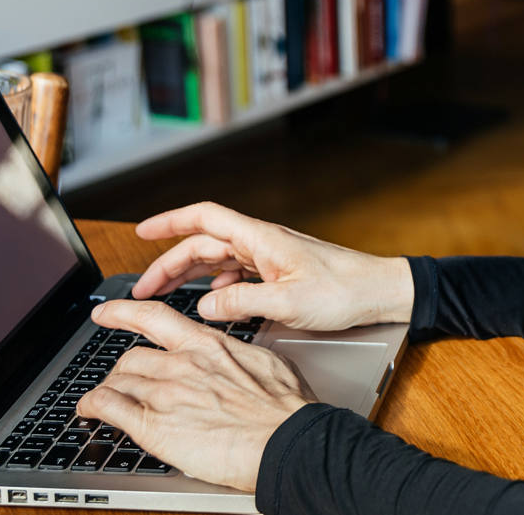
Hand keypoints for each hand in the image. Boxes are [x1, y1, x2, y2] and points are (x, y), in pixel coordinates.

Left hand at [76, 300, 314, 491]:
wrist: (286, 442)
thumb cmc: (286, 410)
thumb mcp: (269, 365)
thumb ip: (243, 358)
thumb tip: (243, 361)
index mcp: (209, 346)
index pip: (155, 318)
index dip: (124, 312)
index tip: (108, 312)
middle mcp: (182, 363)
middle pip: (131, 357)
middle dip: (123, 371)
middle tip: (120, 380)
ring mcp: (165, 392)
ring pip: (116, 380)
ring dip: (108, 391)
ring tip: (103, 401)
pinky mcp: (152, 425)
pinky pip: (106, 406)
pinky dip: (92, 407)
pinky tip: (90, 412)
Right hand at [132, 202, 413, 330]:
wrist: (382, 292)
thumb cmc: (345, 291)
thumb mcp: (287, 301)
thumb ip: (241, 302)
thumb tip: (203, 305)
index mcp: (262, 239)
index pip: (205, 218)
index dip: (169, 222)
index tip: (141, 233)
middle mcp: (265, 243)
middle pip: (205, 243)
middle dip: (170, 263)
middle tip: (144, 289)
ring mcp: (274, 257)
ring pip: (220, 259)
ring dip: (191, 275)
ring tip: (167, 297)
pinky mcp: (283, 273)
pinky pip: (240, 274)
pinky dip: (219, 285)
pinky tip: (213, 301)